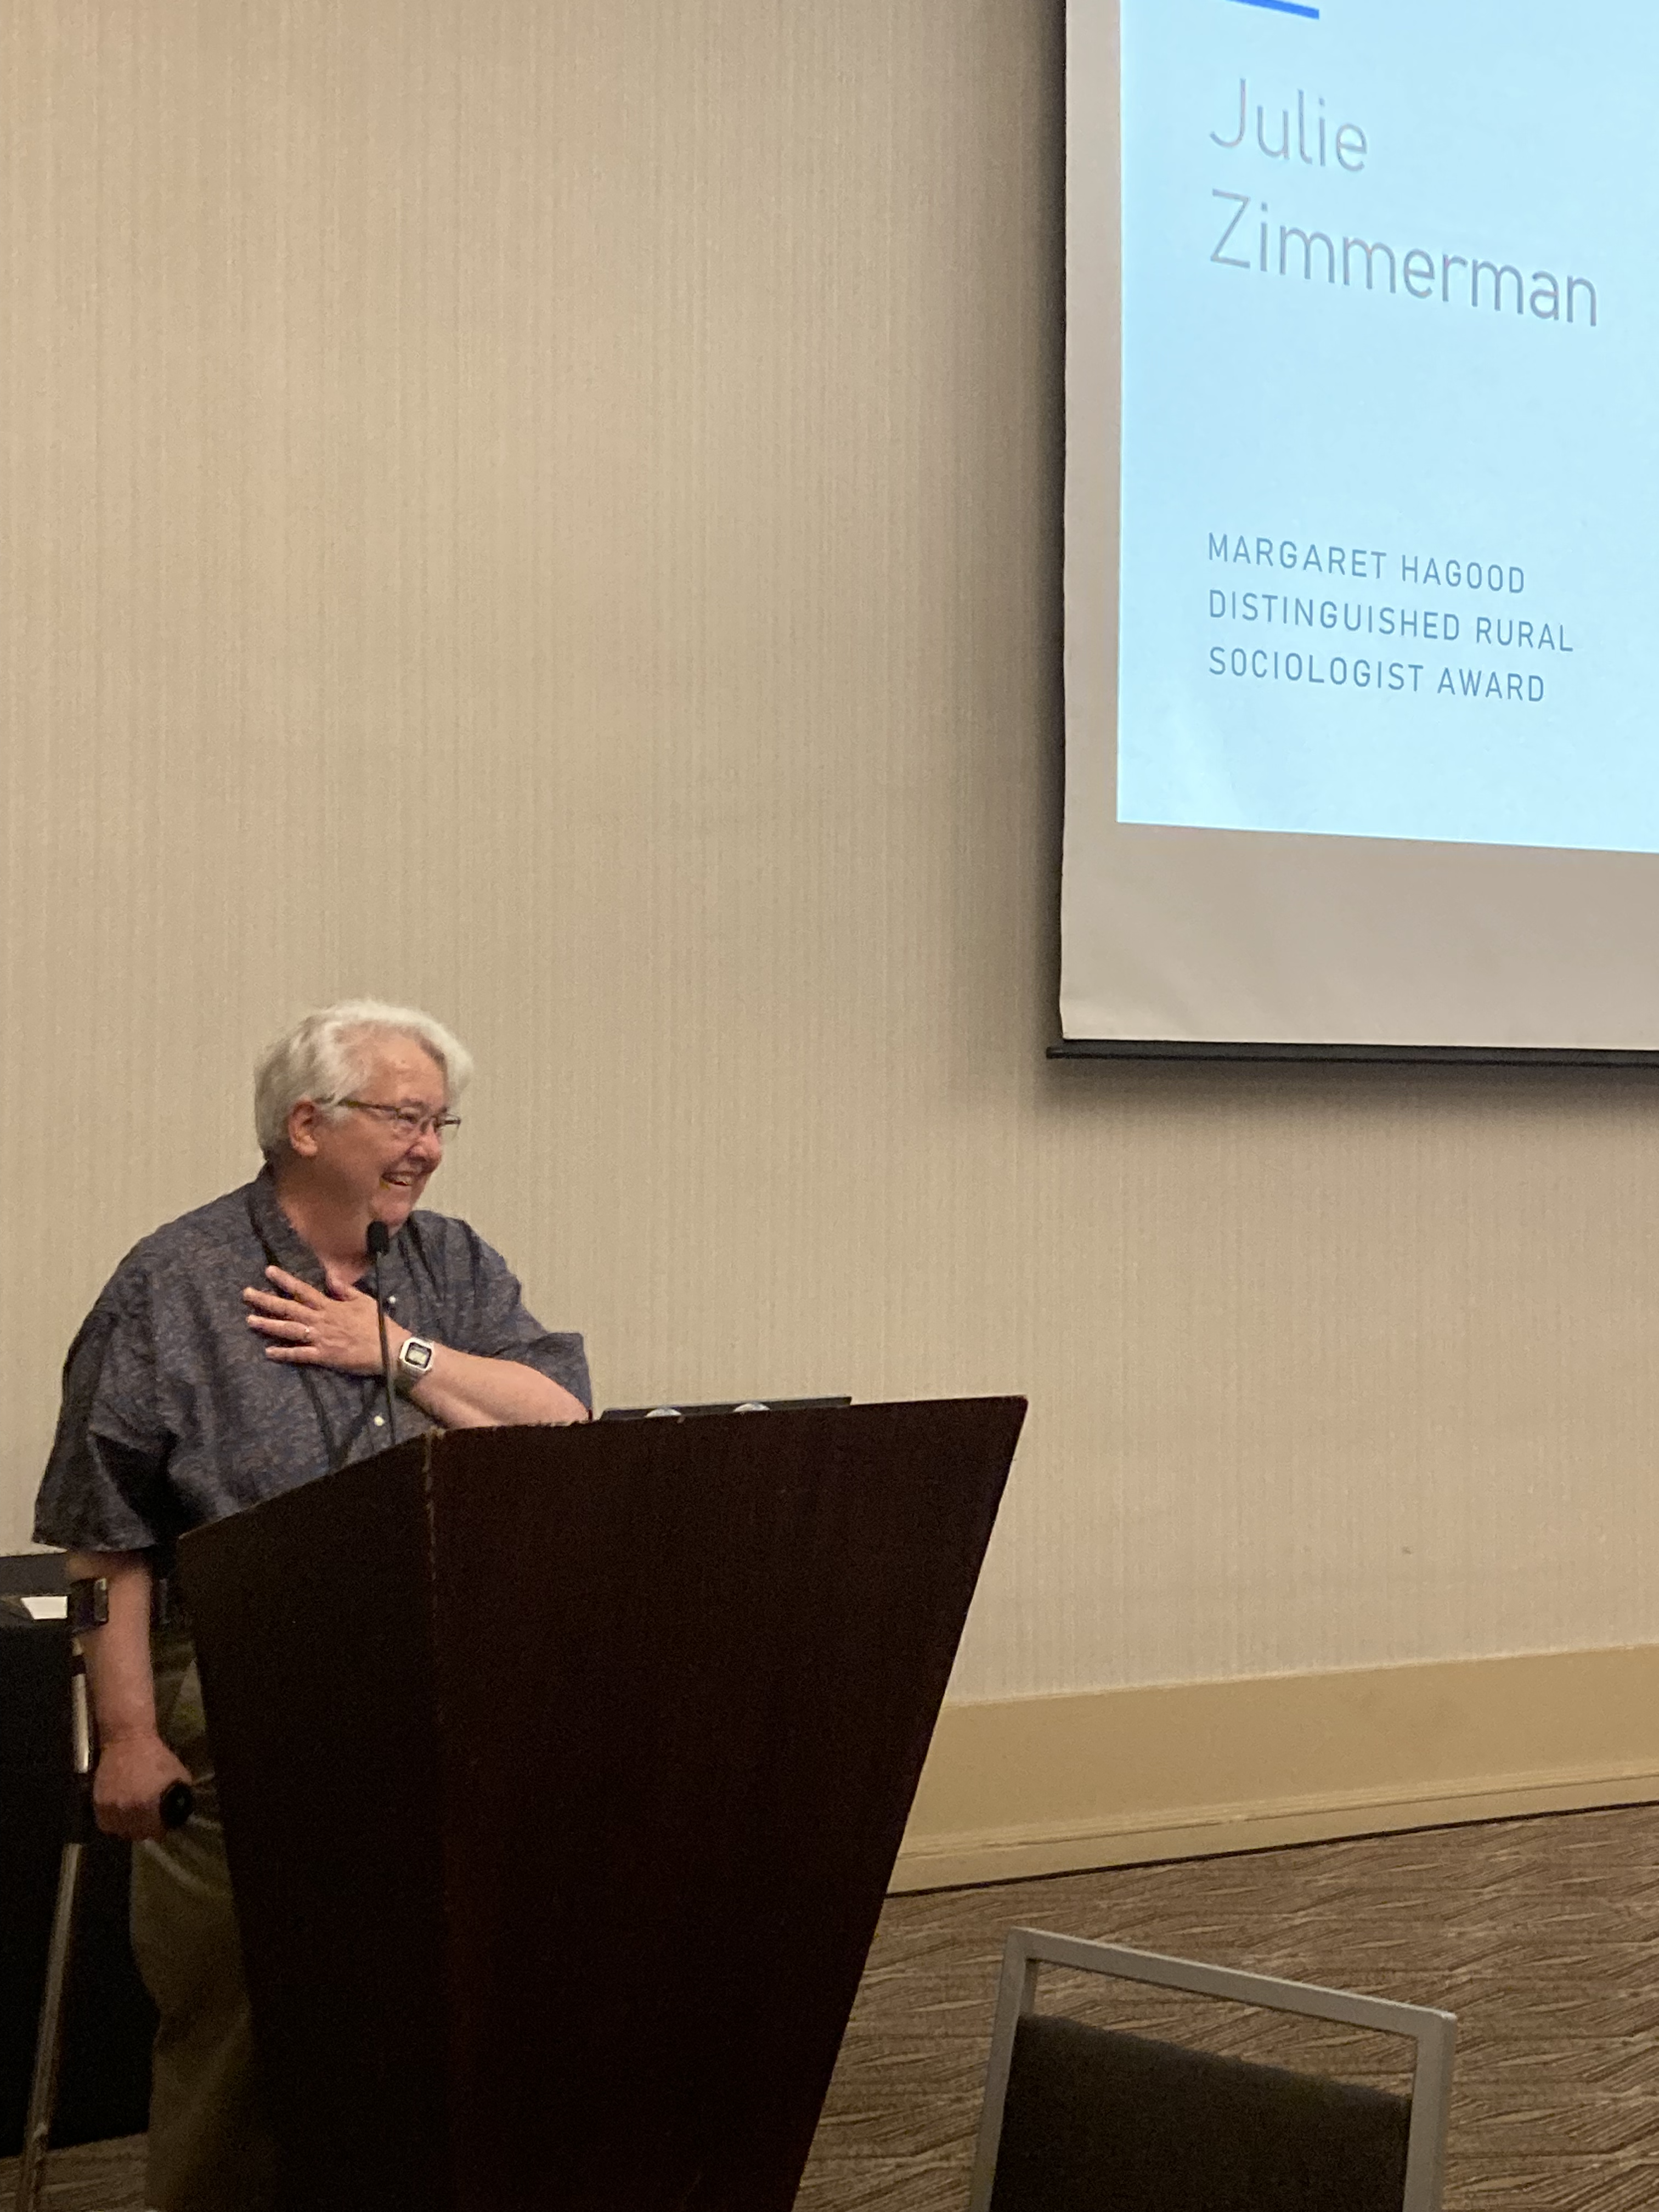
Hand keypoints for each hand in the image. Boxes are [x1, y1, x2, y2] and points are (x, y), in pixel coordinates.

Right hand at [93, 1732, 193, 1841]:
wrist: (127, 1742)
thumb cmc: (156, 1757)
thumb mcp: (178, 1775)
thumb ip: (181, 1798)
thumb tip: (179, 1813)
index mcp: (150, 1805)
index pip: (156, 1832)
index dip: (160, 1829)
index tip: (161, 1824)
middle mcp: (129, 1811)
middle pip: (138, 1834)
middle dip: (145, 1828)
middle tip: (148, 1820)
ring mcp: (112, 1809)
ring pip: (121, 1830)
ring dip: (128, 1827)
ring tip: (134, 1817)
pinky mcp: (98, 1804)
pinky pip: (106, 1824)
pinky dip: (113, 1821)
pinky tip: (120, 1813)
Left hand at [243, 1265, 398, 1375]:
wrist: (390, 1349)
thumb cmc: (378, 1324)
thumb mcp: (364, 1300)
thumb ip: (345, 1289)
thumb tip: (329, 1277)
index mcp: (331, 1306)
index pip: (303, 1290)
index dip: (285, 1281)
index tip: (268, 1271)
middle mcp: (322, 1320)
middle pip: (290, 1308)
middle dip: (267, 1301)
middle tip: (247, 1294)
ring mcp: (321, 1339)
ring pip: (290, 1330)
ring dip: (269, 1325)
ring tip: (250, 1320)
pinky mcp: (324, 1356)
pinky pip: (300, 1354)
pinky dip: (284, 1353)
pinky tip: (268, 1352)